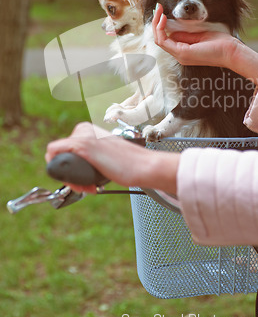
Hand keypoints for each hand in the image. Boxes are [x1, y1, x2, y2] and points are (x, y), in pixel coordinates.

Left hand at [45, 122, 178, 193]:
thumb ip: (95, 156)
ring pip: (57, 159)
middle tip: (87, 186)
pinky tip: (84, 185)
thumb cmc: (129, 164)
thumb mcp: (107, 154)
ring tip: (89, 187)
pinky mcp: (82, 145)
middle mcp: (83, 129)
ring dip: (70, 179)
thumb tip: (84, 167)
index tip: (84, 181)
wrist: (143, 166)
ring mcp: (82, 136)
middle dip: (70, 175)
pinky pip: (54, 157)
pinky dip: (65, 176)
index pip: (66, 150)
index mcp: (89, 129)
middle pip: (60, 155)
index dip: (71, 169)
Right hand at [152, 3, 238, 66]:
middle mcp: (179, 55)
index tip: (162, 11)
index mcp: (183, 51)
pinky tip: (163, 18)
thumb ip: (186, 33)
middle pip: (159, 39)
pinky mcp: (182, 53)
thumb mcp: (199, 34)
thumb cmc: (220, 43)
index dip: (160, 25)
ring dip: (156, 24)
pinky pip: (163, 41)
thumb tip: (173, 26)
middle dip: (156, 22)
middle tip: (157, 8)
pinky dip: (161, 29)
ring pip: (159, 40)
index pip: (165, 39)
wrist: (230, 51)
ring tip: (159, 11)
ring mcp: (180, 55)